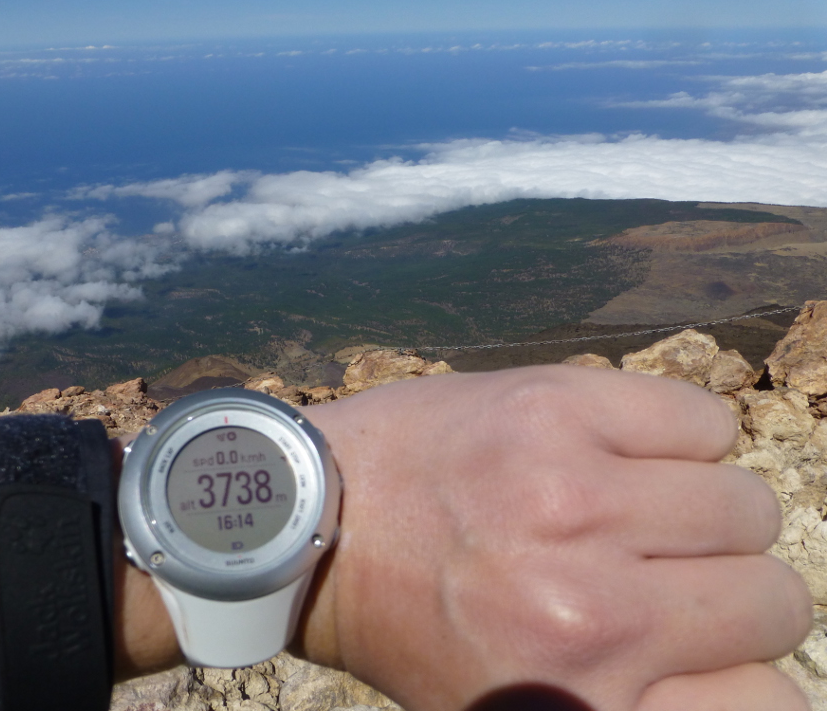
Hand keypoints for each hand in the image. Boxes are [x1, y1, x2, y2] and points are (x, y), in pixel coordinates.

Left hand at [297, 366, 811, 710]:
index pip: (774, 704)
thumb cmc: (413, 624)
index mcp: (580, 705)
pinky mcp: (555, 409)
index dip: (741, 674)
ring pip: (747, 506)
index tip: (698, 653)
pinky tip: (616, 452)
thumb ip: (637, 709)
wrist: (314, 521)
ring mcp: (573, 499)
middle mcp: (587, 612)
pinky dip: (680, 438)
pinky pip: (706, 421)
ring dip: (701, 514)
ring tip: (625, 510)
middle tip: (647, 573)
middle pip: (774, 599)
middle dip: (722, 591)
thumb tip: (756, 685)